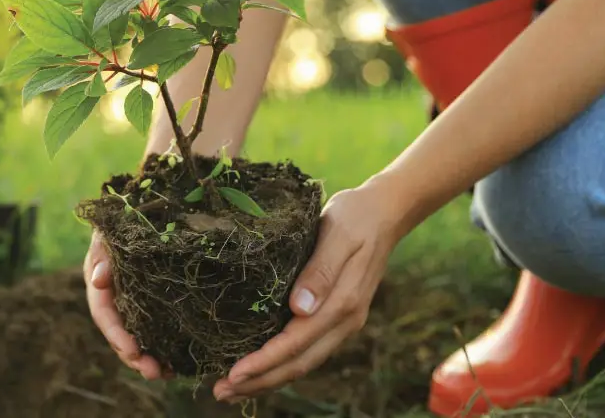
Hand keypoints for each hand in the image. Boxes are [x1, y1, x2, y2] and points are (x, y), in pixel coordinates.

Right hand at [84, 229, 164, 379]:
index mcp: (99, 286)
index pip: (104, 315)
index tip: (133, 351)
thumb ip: (102, 254)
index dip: (117, 336)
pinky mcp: (149, 306)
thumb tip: (97, 280)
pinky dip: (163, 349)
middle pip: (120, 335)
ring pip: (136, 338)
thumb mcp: (108, 234)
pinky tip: (178, 365)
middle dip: (135, 357)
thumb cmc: (120, 223)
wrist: (137, 214)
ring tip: (167, 375)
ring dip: (148, 359)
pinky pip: (153, 332)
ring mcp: (131, 305)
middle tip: (154, 373)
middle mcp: (113, 300)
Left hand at [213, 181, 407, 401]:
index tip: (234, 374)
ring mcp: (343, 322)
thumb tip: (299, 309)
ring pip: (303, 362)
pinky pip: (307, 350)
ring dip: (268, 379)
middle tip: (220, 391)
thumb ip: (320, 272)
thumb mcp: (335, 234)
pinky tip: (260, 367)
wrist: (384, 211)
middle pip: (298, 364)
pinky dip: (282, 364)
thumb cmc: (354, 216)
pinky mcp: (337, 317)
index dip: (264, 362)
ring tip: (233, 388)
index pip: (296, 344)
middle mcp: (344, 320)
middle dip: (259, 382)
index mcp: (342, 303)